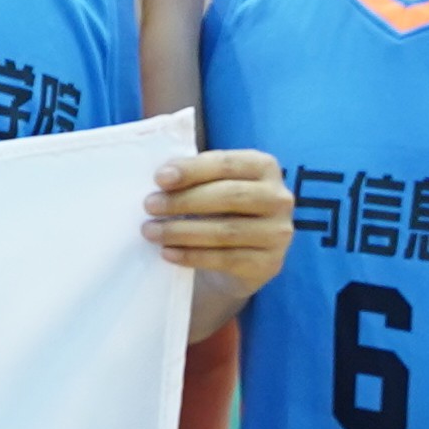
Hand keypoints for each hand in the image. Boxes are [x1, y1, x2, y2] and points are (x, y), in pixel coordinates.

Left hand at [147, 150, 290, 320]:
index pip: (227, 164)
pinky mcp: (270, 264)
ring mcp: (278, 233)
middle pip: (228, 196)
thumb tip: (157, 174)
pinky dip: (192, 256)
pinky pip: (226, 259)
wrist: (241, 259)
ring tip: (150, 231)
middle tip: (149, 206)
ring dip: (181, 231)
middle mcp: (279, 198)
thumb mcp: (212, 186)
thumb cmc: (219, 211)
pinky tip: (168, 253)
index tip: (159, 178)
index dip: (192, 169)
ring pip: (226, 231)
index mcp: (264, 167)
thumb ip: (194, 175)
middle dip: (183, 201)